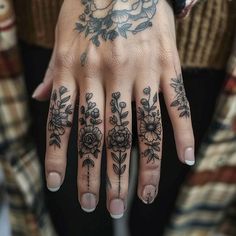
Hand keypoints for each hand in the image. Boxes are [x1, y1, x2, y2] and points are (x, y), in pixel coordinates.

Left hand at [32, 0, 194, 217]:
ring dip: (140, 168)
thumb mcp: (63, 38)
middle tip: (99, 205)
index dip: (59, 157)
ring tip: (139, 196)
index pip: (63, 123)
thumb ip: (53, 72)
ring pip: (140, 129)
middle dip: (99, 175)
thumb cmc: (88, 9)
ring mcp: (139, 71)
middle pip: (101, 136)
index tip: (60, 186)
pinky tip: (186, 159)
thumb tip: (41, 98)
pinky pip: (176, 104)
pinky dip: (182, 133)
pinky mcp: (167, 65)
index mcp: (75, 69)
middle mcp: (105, 75)